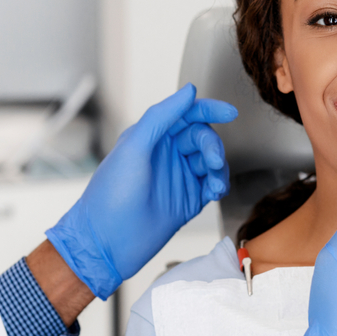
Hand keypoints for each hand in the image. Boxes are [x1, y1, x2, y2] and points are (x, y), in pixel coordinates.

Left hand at [46, 84, 236, 298]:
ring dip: (218, 167)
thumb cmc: (111, 194)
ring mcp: (178, 178)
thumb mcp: (134, 146)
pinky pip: (212, 185)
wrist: (107, 243)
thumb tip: (189, 92)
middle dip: (212, 146)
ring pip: (211, 162)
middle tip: (211, 161)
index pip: (186, 115)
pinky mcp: (188, 201)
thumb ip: (162, 116)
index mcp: (152, 137)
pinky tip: (215, 191)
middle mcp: (166, 155)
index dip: (209, 110)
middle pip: (202, 138)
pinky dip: (219, 184)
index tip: (229, 112)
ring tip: (214, 181)